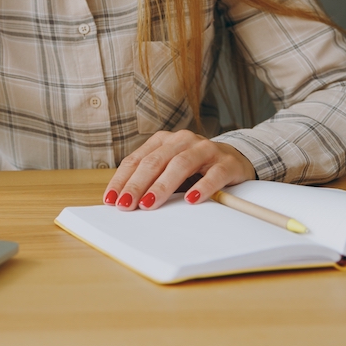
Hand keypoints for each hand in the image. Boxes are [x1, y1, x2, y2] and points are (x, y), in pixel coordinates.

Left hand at [101, 131, 255, 210]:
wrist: (234, 159)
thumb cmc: (194, 168)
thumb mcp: (168, 170)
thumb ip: (150, 180)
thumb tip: (124, 202)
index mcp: (163, 141)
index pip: (136, 160)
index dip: (122, 180)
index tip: (111, 200)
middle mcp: (182, 140)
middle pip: (155, 162)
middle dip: (137, 185)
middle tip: (126, 205)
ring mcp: (205, 149)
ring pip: (180, 164)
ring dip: (162, 186)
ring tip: (149, 204)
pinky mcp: (226, 163)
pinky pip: (213, 174)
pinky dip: (202, 187)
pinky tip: (192, 199)